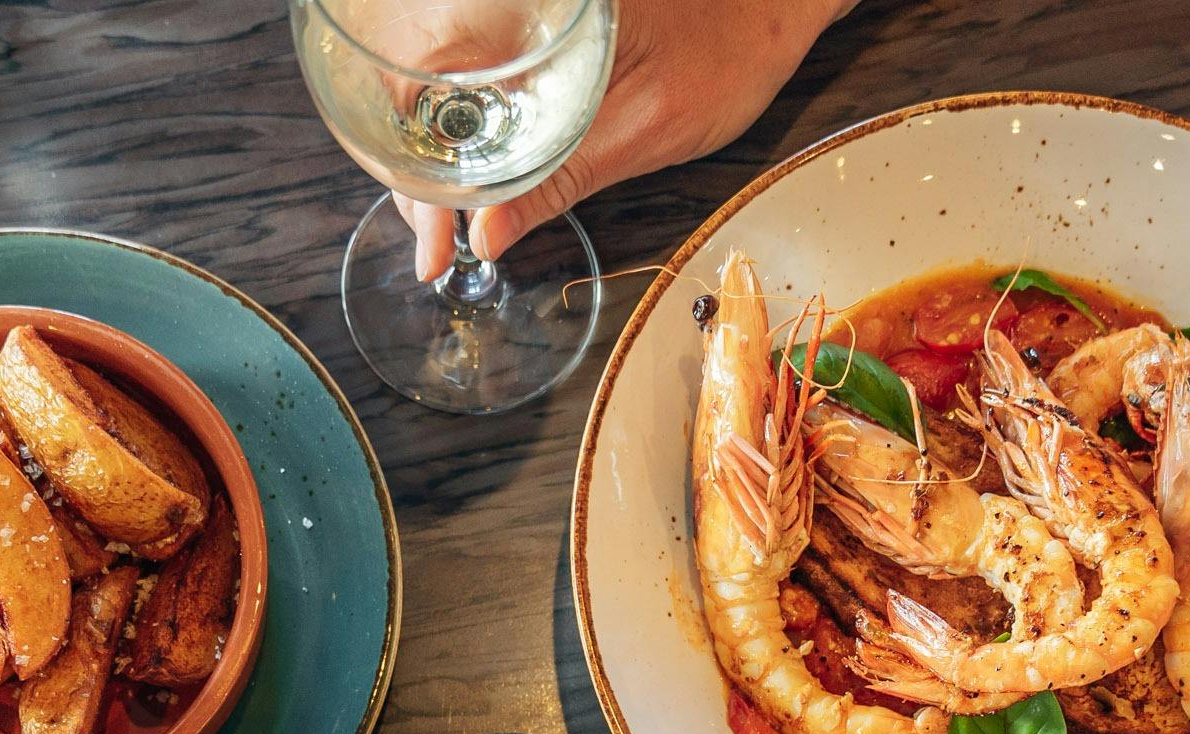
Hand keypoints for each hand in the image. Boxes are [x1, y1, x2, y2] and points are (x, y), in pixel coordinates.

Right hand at [397, 0, 848, 281]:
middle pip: (431, 104)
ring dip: (444, 171)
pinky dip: (475, 146)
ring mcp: (523, 29)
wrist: (772, 5)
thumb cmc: (729, 52)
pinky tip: (476, 190)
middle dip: (424, 185)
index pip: (430, 96)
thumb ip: (560, 178)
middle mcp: (515, 17)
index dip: (417, 179)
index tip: (433, 242)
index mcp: (530, 23)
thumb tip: (488, 234)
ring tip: (448, 234)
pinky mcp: (539, 44)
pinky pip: (486, 95)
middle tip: (437, 253)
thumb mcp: (644, 131)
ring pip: (452, 103)